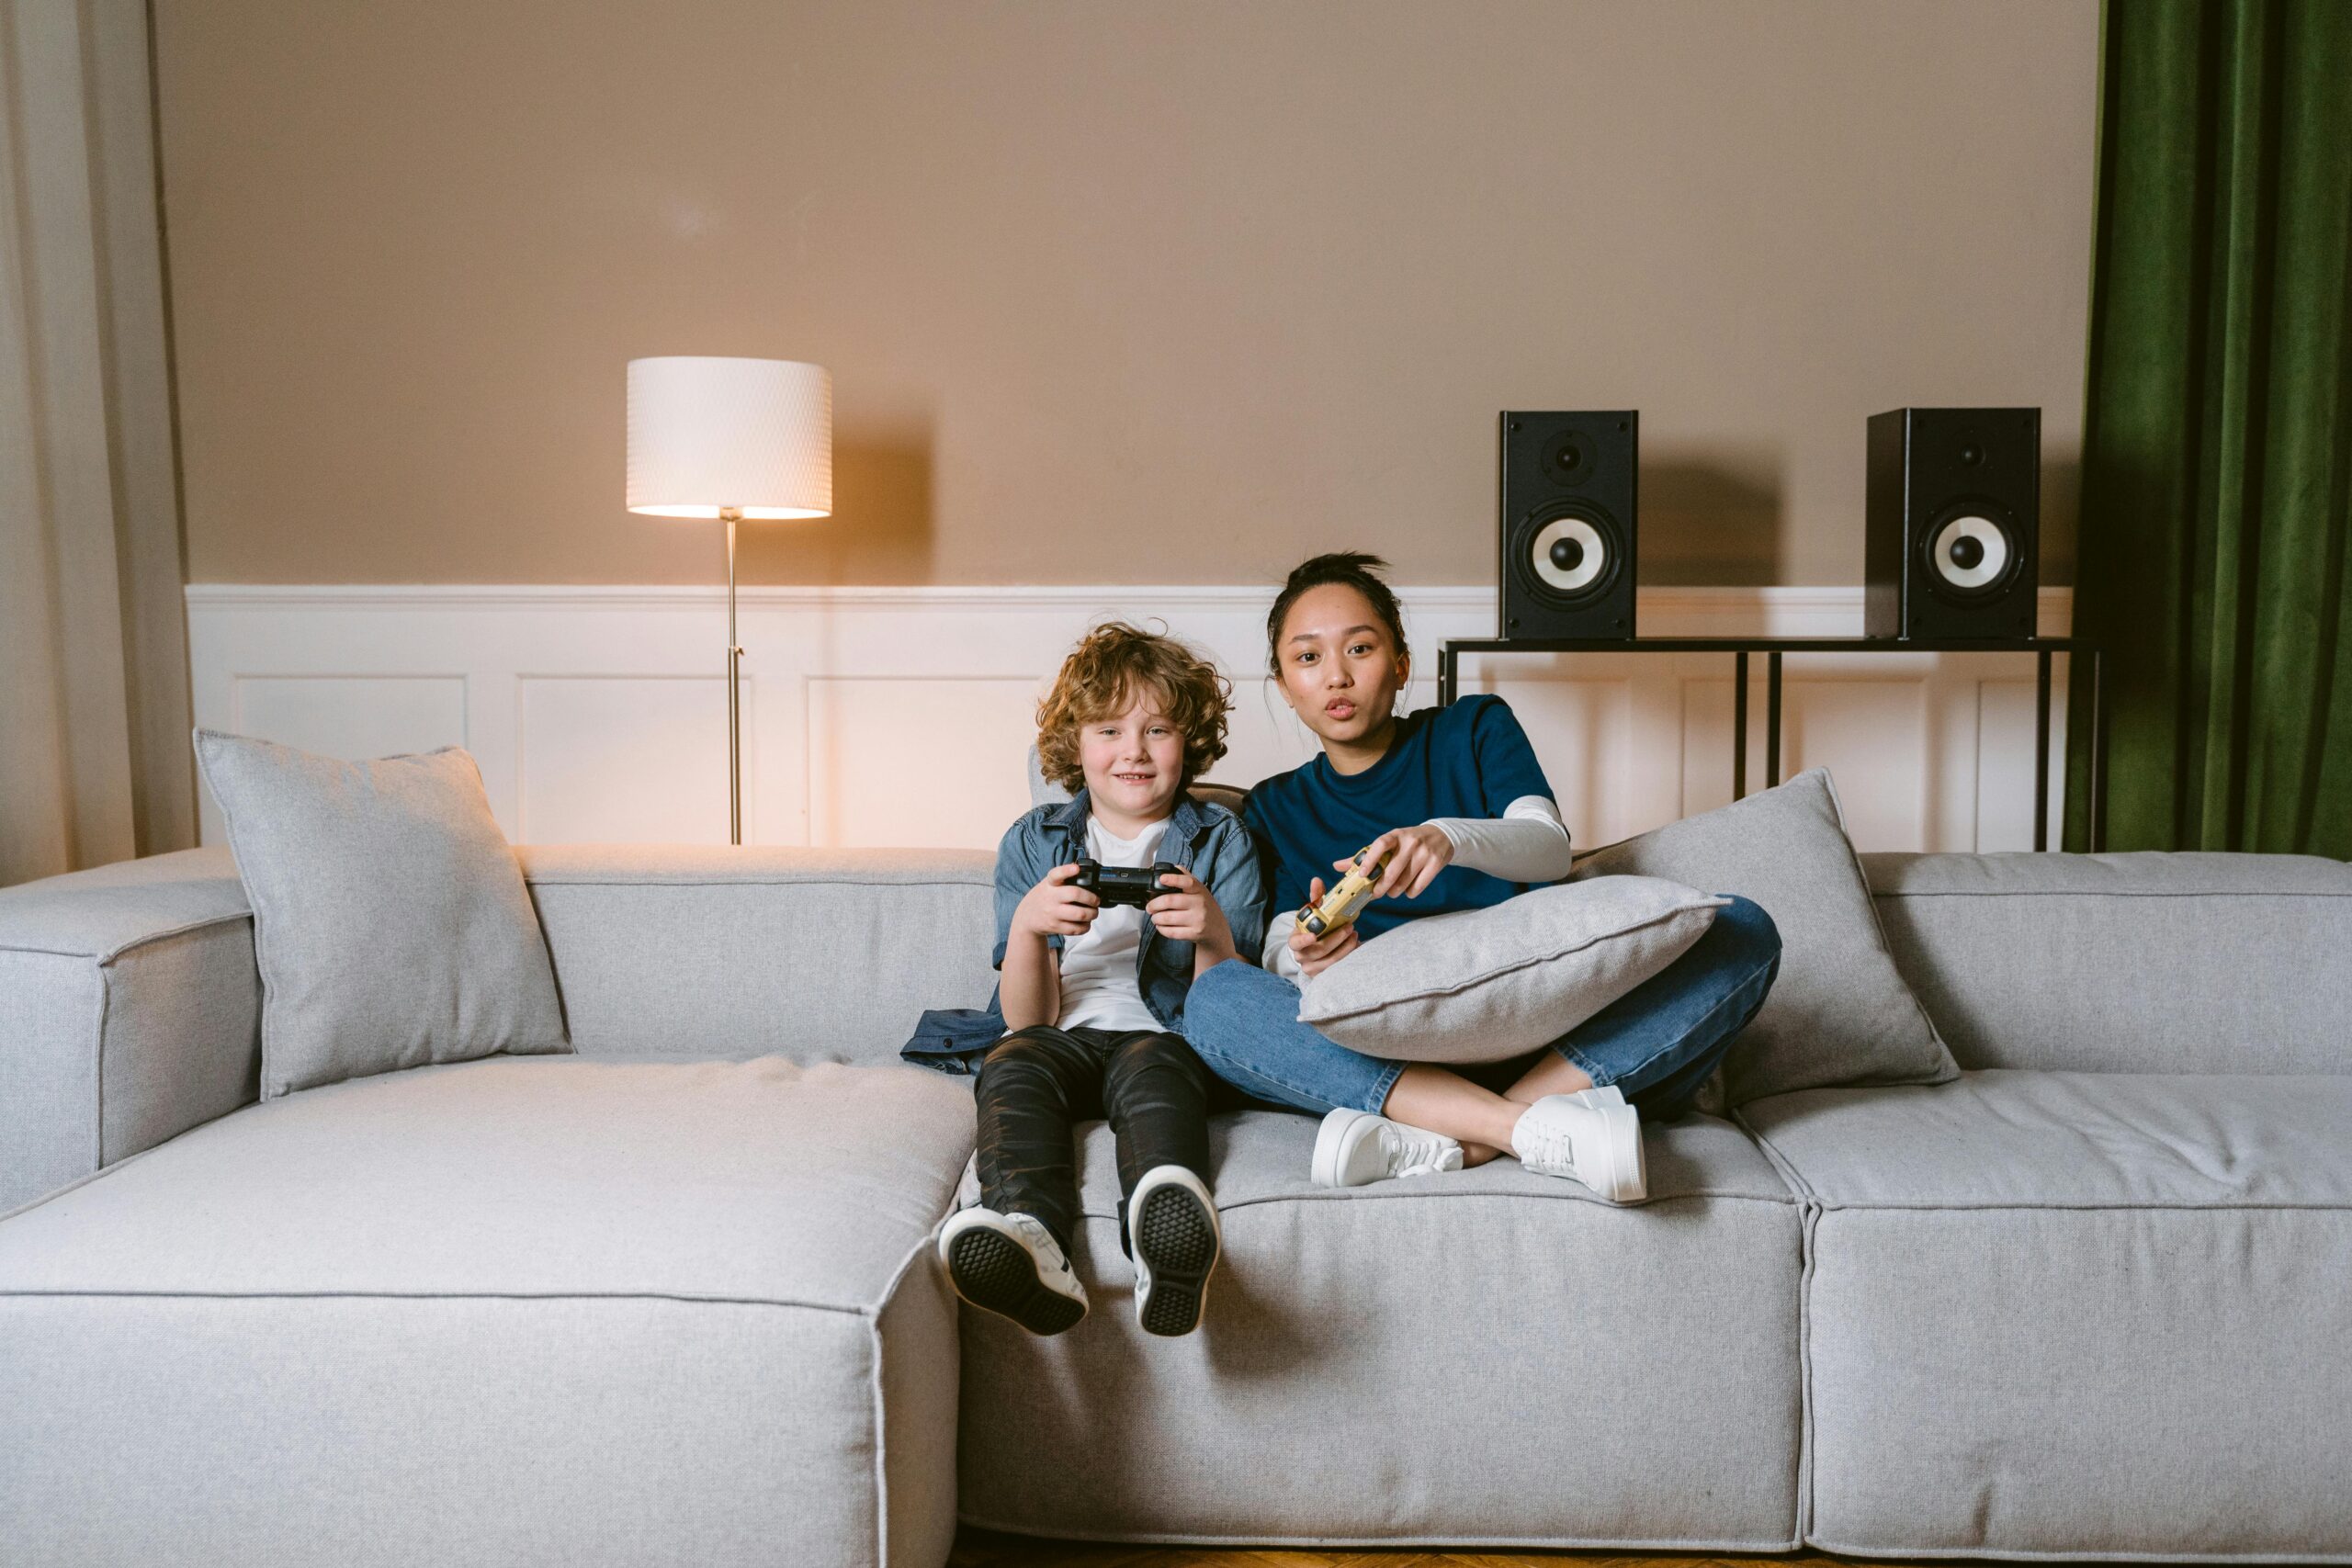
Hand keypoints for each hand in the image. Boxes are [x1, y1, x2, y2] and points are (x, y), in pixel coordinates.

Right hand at [1013, 863, 1099, 937]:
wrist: (1027, 917)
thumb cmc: (1044, 897)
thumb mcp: (1048, 883)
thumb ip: (1064, 878)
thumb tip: (1084, 871)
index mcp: (1050, 884)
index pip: (1056, 874)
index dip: (1067, 871)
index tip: (1076, 868)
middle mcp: (1051, 897)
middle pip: (1075, 894)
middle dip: (1092, 898)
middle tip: (1096, 900)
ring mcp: (1053, 913)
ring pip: (1080, 914)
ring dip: (1092, 914)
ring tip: (1093, 912)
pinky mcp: (1055, 927)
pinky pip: (1076, 929)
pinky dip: (1085, 927)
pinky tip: (1085, 923)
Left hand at [1145, 866, 1232, 960]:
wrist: (1218, 929)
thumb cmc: (1205, 907)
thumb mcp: (1200, 890)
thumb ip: (1185, 878)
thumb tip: (1169, 868)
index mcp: (1199, 890)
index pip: (1187, 882)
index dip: (1173, 879)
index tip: (1161, 879)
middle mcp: (1199, 903)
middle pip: (1170, 901)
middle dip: (1154, 904)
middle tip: (1150, 907)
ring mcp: (1197, 919)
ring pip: (1168, 918)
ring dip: (1156, 918)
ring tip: (1154, 917)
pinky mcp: (1194, 933)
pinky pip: (1172, 932)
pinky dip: (1161, 929)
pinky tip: (1161, 926)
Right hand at [1288, 876, 1361, 977]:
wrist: (1313, 949)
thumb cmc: (1314, 927)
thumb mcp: (1313, 912)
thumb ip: (1315, 897)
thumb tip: (1317, 880)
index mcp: (1295, 941)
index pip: (1295, 943)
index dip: (1303, 940)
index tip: (1314, 935)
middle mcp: (1302, 956)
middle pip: (1319, 951)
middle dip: (1336, 939)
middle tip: (1349, 927)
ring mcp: (1313, 968)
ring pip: (1330, 961)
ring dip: (1345, 948)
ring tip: (1355, 935)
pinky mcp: (1324, 975)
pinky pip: (1338, 969)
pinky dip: (1349, 956)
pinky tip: (1356, 946)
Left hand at [1337, 824, 1454, 901]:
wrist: (1441, 836)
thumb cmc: (1408, 842)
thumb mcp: (1390, 843)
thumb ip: (1365, 855)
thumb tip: (1337, 866)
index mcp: (1395, 835)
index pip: (1380, 844)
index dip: (1370, 860)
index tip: (1362, 874)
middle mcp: (1410, 842)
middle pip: (1391, 871)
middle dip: (1381, 887)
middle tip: (1377, 893)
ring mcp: (1424, 853)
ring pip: (1403, 883)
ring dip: (1395, 892)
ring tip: (1393, 890)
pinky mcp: (1436, 863)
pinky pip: (1417, 887)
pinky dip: (1410, 893)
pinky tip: (1409, 888)